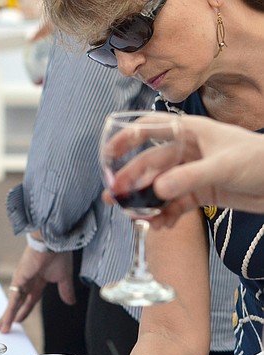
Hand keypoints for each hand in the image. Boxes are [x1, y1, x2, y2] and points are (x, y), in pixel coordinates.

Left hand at [0, 245, 74, 333]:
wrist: (53, 242)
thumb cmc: (59, 255)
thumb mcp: (64, 278)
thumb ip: (65, 291)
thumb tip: (71, 302)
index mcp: (38, 282)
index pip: (29, 301)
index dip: (24, 311)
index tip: (18, 321)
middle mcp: (27, 283)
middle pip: (17, 304)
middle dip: (10, 316)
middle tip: (2, 328)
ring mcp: (21, 282)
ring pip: (13, 304)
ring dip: (7, 317)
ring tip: (1, 329)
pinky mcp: (19, 281)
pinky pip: (14, 300)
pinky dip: (10, 312)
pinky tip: (6, 322)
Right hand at [105, 115, 263, 227]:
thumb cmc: (259, 161)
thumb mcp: (223, 166)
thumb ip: (187, 178)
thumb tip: (155, 191)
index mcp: (190, 132)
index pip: (149, 128)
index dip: (125, 139)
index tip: (107, 155)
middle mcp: (187, 150)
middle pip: (150, 164)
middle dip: (131, 181)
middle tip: (115, 197)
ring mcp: (192, 172)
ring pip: (159, 187)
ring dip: (145, 202)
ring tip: (134, 217)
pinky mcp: (200, 192)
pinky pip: (174, 204)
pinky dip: (165, 214)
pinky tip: (160, 224)